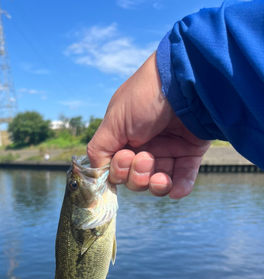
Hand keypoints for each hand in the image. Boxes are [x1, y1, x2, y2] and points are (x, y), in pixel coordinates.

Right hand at [87, 52, 210, 198]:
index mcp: (125, 139)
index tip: (126, 157)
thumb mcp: (114, 121)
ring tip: (160, 176)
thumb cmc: (145, 97)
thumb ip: (99, 150)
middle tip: (145, 158)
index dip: (119, 171)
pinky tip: (176, 189)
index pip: (117, 170)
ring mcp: (169, 150)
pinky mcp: (191, 153)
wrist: (186, 80)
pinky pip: (183, 180)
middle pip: (135, 180)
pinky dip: (179, 188)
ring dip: (156, 185)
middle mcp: (145, 146)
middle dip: (137, 176)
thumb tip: (97, 174)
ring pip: (157, 184)